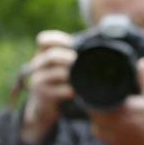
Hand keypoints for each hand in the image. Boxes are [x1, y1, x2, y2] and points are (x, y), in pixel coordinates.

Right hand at [19, 30, 77, 144]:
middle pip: (51, 56)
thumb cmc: (59, 80)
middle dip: (67, 58)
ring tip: (79, 77)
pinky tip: (75, 92)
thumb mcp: (61, 65)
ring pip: (55, 73)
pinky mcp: (42, 96)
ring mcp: (38, 81)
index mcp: (43, 54)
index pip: (44, 40)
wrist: (45, 105)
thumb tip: (105, 39)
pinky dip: (69, 91)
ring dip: (70, 75)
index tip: (71, 44)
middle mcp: (38, 66)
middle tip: (77, 61)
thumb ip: (74, 53)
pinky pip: (57, 91)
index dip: (58, 40)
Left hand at [87, 58, 143, 144]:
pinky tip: (107, 116)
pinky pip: (96, 129)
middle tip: (100, 92)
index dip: (90, 91)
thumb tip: (142, 61)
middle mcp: (109, 123)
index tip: (94, 84)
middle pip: (90, 109)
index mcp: (117, 110)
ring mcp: (107, 134)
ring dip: (97, 112)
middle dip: (94, 100)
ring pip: (92, 119)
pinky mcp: (108, 141)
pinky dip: (99, 122)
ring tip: (104, 103)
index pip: (92, 99)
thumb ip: (143, 79)